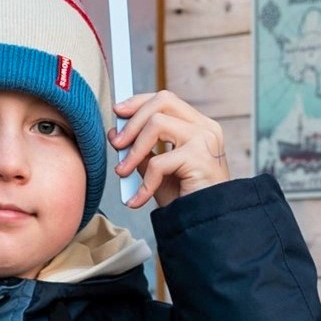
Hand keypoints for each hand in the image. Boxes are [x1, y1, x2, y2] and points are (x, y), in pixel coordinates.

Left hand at [109, 89, 230, 208]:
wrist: (204, 220)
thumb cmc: (184, 196)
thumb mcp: (157, 168)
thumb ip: (141, 149)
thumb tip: (115, 133)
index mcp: (197, 126)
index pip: (166, 100)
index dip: (139, 102)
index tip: (118, 112)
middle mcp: (205, 128)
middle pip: (162, 102)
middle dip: (132, 122)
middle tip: (116, 144)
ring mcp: (205, 140)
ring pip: (157, 124)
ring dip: (133, 150)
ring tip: (123, 172)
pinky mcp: (200, 158)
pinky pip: (159, 162)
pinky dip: (144, 183)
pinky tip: (138, 199)